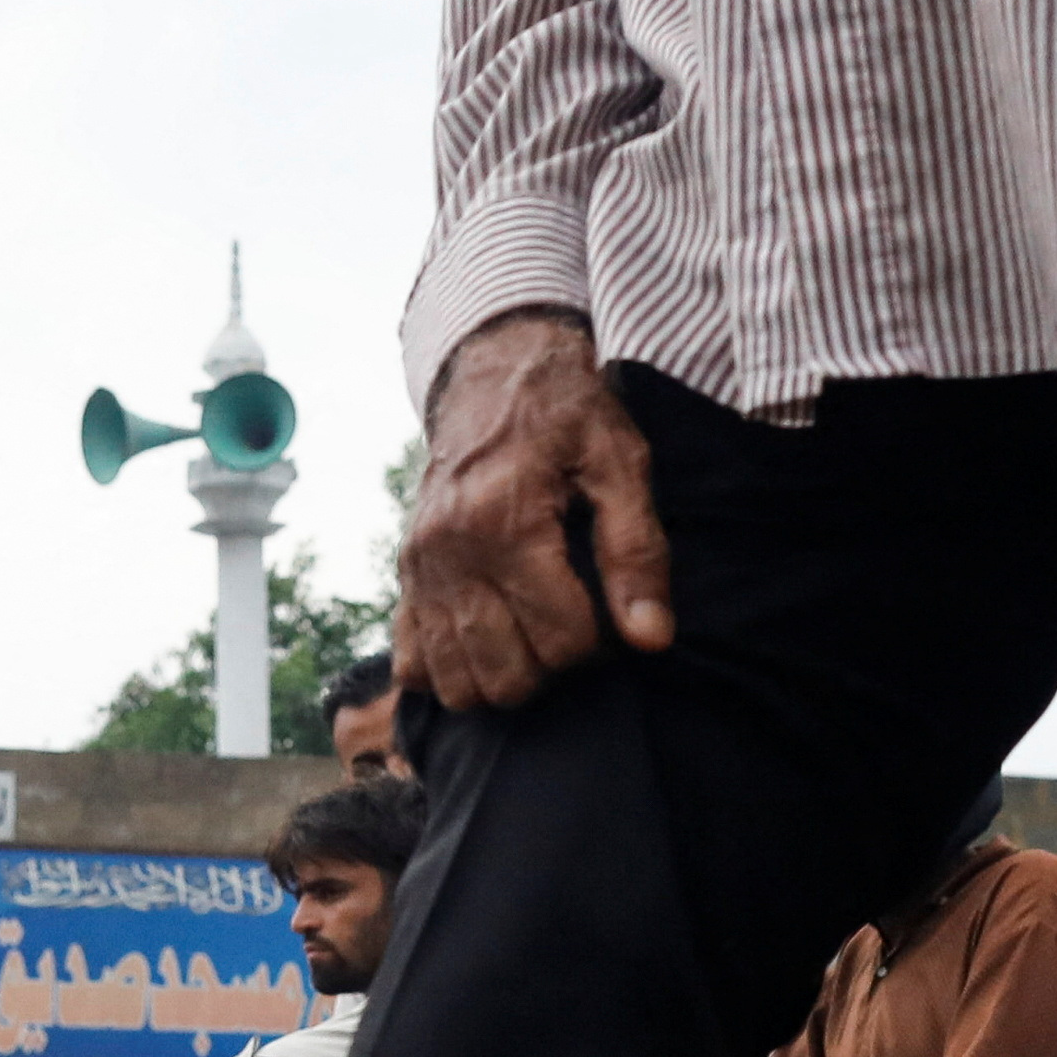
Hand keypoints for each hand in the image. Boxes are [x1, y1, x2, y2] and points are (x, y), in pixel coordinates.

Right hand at [397, 308, 672, 713]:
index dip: (601, 643)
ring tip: (534, 636)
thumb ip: (638, 551)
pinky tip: (487, 646)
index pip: (562, 640)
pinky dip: (450, 671)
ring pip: (456, 683)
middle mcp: (451, 553)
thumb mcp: (620, 464)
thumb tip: (651, 639)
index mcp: (506, 523)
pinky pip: (412, 662)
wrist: (492, 373)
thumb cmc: (567, 414)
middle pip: (506, 674)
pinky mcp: (405, 576)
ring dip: (504, 676)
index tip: (611, 612)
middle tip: (574, 624)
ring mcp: (420, 570)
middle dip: (553, 666)